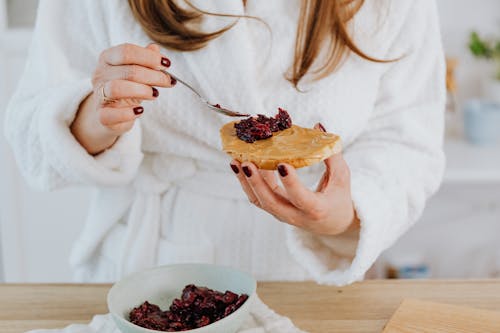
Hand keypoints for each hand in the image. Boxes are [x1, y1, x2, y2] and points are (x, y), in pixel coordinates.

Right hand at [71, 43, 174, 154]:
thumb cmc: (127, 88)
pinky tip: (140, 110)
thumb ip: (146, 59)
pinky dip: (128, 113)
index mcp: (108, 58)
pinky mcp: (101, 115)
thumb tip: (155, 49)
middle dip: (154, 76)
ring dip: (142, 91)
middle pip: (128, 71)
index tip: (167, 64)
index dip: (149, 57)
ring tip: (155, 94)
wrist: (112, 113)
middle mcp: (100, 74)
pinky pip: (111, 114)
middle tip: (168, 81)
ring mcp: (99, 95)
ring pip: (117, 88)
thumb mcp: (137, 70)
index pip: (126, 51)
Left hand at [230, 124, 358, 235]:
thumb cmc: (338, 197)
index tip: (281, 164)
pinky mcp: (274, 209)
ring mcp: (282, 214)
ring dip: (245, 181)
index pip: (301, 198)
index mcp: (316, 209)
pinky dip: (248, 181)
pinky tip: (241, 163)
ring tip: (236, 161)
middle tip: (245, 163)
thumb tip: (318, 126)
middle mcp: (296, 215)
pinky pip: (257, 196)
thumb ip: (331, 153)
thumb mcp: (341, 177)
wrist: (331, 224)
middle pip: (271, 203)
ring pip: (259, 200)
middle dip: (255, 183)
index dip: (291, 183)